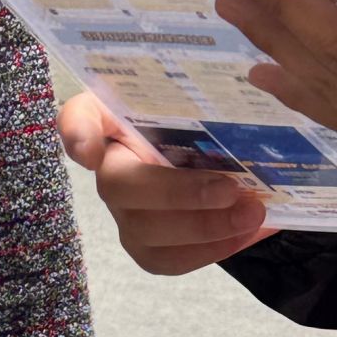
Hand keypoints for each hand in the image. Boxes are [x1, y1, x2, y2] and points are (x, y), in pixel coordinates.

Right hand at [58, 90, 270, 276]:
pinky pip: (168, 259)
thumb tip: (257, 78)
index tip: (92, 148)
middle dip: (179, 193)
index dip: (78, 133)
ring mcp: (124, 210)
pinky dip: (212, 249)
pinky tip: (249, 232)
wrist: (222, 160)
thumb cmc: (206, 120)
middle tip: (232, 189)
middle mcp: (110, 165)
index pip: (78, 117)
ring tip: (253, 213)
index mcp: (116, 117)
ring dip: (204, 227)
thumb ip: (209, 87)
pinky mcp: (145, 245)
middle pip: (121, 186)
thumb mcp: (206, 98)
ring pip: (145, 231)